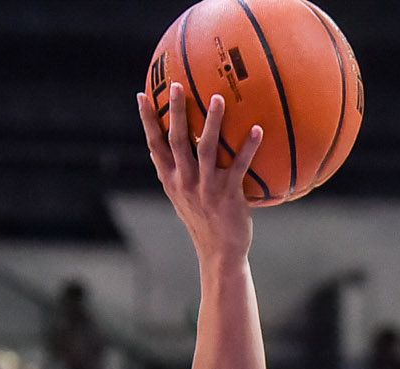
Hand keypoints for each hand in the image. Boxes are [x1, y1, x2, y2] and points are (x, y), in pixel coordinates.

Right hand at [136, 83, 264, 261]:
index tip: (142, 96)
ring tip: (218, 99)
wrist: (220, 252)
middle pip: (177, 140)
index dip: (147, 121)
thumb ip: (171, 173)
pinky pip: (239, 166)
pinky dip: (248, 147)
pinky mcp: (229, 195)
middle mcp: (185, 181)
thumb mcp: (179, 198)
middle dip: (175, 112)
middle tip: (177, 86)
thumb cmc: (202, 221)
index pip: (155, 145)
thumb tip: (155, 151)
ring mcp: (207, 188)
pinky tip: (257, 130)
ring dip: (212, 123)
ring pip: (206, 149)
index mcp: (172, 180)